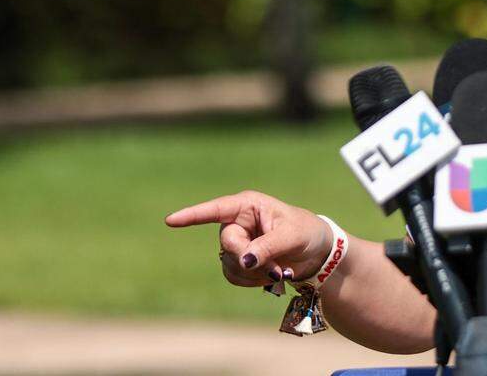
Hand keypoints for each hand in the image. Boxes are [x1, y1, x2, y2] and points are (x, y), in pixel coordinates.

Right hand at [165, 191, 332, 287]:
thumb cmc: (306, 232)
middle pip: (229, 244)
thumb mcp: (291, 236)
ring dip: (254, 273)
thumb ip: (267, 246)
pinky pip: (234, 276)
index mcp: (248, 206)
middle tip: (276, 268)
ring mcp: (236, 243)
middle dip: (251, 259)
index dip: (193, 215)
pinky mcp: (238, 262)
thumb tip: (244, 260)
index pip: (216, 209)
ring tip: (280, 271)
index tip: (170, 220)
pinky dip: (253, 281)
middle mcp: (237, 222)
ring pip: (230, 264)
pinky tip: (271, 277)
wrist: (316, 252)